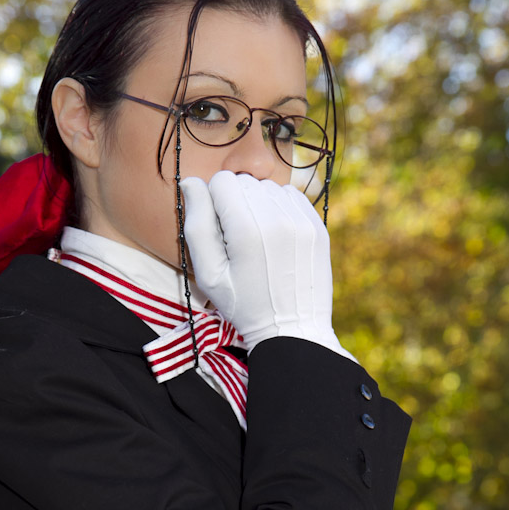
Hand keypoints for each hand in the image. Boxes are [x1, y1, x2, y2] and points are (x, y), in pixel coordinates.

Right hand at [180, 172, 353, 358]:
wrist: (293, 329)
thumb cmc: (244, 304)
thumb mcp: (208, 273)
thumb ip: (196, 223)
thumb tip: (191, 182)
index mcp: (247, 230)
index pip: (221, 180)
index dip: (213, 203)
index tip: (219, 232)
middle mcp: (278, 218)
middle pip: (245, 181)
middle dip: (236, 203)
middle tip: (238, 240)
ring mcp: (302, 220)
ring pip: (268, 187)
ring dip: (258, 206)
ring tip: (258, 241)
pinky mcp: (316, 225)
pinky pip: (290, 196)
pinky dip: (279, 210)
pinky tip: (276, 239)